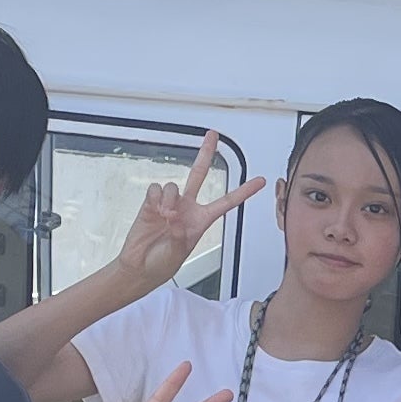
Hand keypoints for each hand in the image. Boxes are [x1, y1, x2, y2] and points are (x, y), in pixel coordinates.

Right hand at [119, 131, 267, 287]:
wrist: (140, 266)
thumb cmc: (163, 263)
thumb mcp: (178, 253)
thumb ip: (179, 234)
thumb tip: (175, 216)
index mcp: (202, 220)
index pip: (227, 202)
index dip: (244, 191)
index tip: (261, 181)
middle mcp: (188, 207)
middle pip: (199, 174)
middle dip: (206, 153)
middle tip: (213, 135)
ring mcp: (170, 203)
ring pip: (174, 185)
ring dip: (170, 198)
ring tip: (165, 215)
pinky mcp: (152, 202)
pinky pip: (156, 189)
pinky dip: (156, 197)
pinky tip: (155, 210)